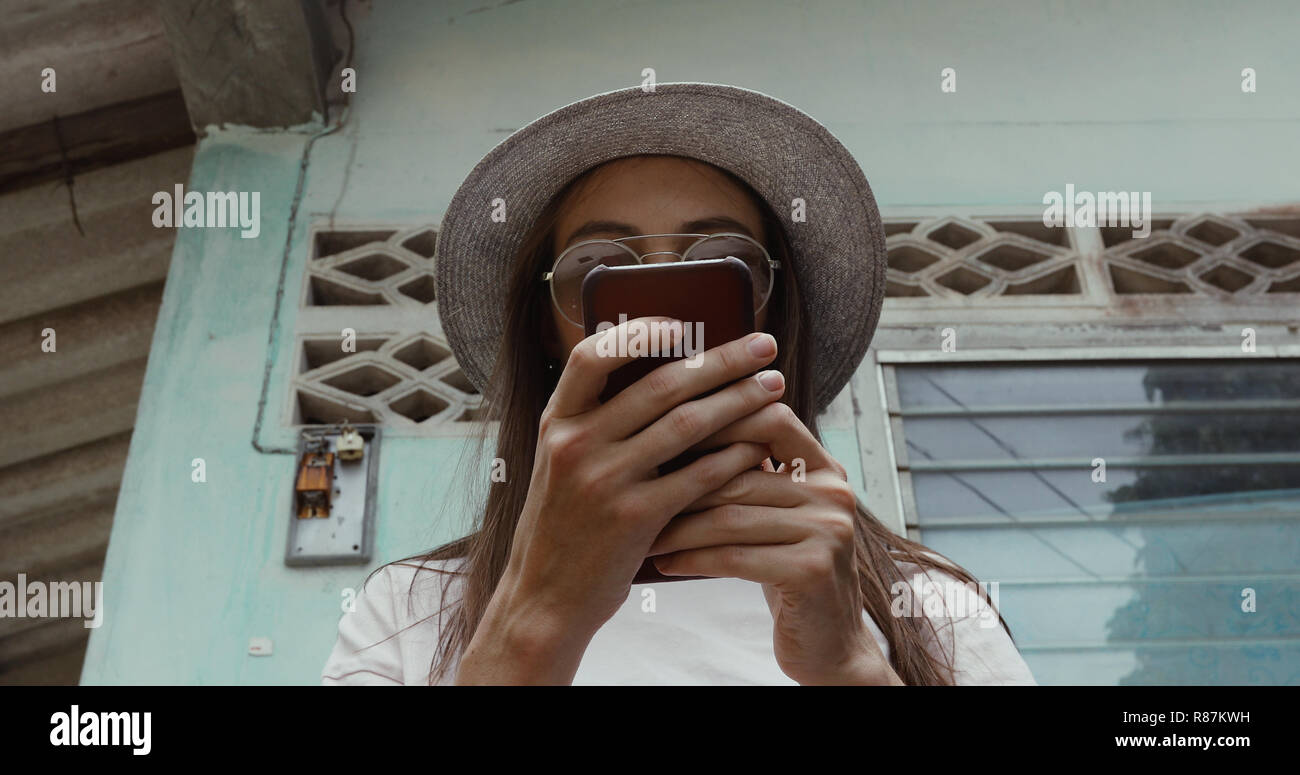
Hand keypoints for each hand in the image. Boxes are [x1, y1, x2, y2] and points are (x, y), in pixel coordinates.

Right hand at [458, 318, 783, 683]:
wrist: (546, 596)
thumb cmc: (566, 522)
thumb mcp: (563, 461)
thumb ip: (598, 420)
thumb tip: (669, 370)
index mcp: (557, 421)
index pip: (593, 355)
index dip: (640, 331)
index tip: (683, 322)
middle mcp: (576, 444)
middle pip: (661, 384)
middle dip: (721, 360)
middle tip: (763, 345)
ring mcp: (604, 481)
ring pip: (687, 425)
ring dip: (738, 401)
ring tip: (773, 387)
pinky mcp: (634, 520)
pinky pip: (697, 478)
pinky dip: (733, 457)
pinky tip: (759, 445)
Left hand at [647, 370, 901, 685]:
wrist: (828, 642)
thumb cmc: (786, 569)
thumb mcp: (776, 515)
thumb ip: (749, 475)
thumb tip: (674, 430)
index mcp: (824, 468)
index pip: (771, 419)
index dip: (718, 420)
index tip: (664, 433)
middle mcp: (833, 492)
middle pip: (739, 472)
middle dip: (679, 483)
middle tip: (632, 488)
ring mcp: (828, 531)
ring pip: (730, 516)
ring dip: (677, 526)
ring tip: (641, 532)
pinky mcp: (813, 570)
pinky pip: (735, 556)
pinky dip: (692, 559)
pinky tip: (663, 563)